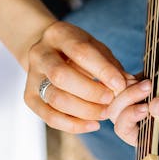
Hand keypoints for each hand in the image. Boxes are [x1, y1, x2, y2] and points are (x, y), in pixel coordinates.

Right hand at [24, 20, 139, 133]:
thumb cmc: (78, 50)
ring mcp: (32, 76)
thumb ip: (111, 65)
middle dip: (90, 92)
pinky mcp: (29, 97)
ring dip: (84, 111)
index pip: (80, 52)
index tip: (121, 84)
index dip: (102, 70)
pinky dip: (73, 125)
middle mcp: (40, 54)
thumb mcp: (96, 48)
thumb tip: (130, 85)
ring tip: (105, 114)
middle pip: (61, 76)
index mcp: (59, 35)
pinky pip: (48, 116)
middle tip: (111, 101)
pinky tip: (92, 125)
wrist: (48, 51)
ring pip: (54, 98)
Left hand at [110, 66, 158, 144]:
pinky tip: (145, 77)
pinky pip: (118, 83)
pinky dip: (127, 79)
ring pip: (115, 98)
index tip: (144, 108)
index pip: (126, 132)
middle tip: (148, 87)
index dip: (129, 120)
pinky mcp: (132, 85)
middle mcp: (137, 119)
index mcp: (148, 133)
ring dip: (128, 89)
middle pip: (116, 114)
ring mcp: (133, 101)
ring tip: (149, 82)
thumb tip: (155, 108)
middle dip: (128, 100)